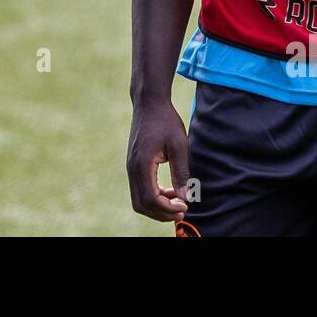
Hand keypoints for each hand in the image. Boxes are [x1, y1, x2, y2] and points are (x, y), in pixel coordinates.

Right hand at [126, 98, 190, 221]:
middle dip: (161, 213)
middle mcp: (132, 168)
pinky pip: (139, 189)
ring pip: (138, 199)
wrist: (149, 103)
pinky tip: (169, 191)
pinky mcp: (133, 165)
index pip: (150, 199)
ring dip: (157, 206)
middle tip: (182, 210)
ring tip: (177, 201)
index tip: (185, 207)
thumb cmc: (166, 121)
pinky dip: (153, 196)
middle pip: (141, 204)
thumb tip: (186, 197)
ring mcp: (130, 167)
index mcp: (142, 164)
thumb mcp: (179, 145)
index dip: (167, 209)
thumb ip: (181, 172)